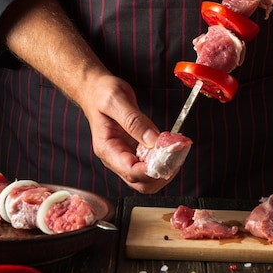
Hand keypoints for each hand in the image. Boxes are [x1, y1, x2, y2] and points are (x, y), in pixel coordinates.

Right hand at [80, 72, 173, 193]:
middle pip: (141, 182)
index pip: (131, 172)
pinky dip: (164, 160)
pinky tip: (171, 146)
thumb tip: (153, 140)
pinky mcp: (134, 151)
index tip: (170, 156)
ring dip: (165, 169)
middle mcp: (115, 158)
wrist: (95, 89)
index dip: (152, 170)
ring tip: (177, 149)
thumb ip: (134, 121)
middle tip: (177, 153)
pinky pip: (150, 165)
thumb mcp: (116, 100)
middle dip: (162, 173)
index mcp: (107, 148)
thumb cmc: (101, 93)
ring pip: (148, 179)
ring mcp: (125, 156)